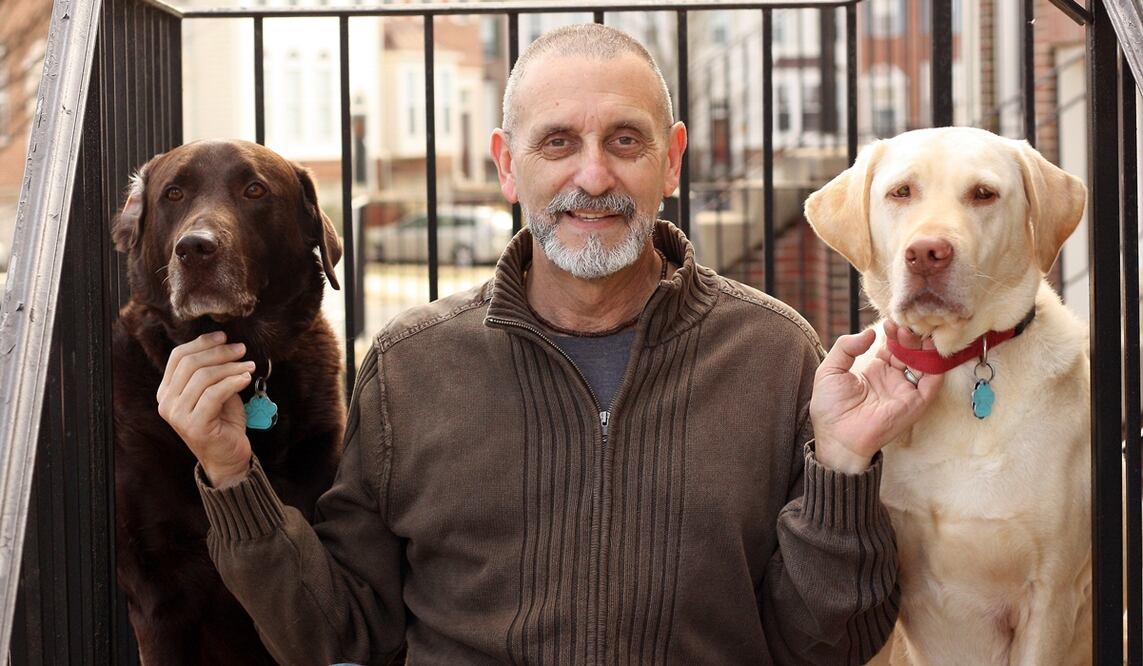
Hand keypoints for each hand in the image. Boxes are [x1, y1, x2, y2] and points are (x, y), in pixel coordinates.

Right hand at [156, 331, 254, 487]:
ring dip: (231, 367)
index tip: (225, 337)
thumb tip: (225, 344)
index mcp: (167, 391)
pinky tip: (247, 379)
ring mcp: (178, 415)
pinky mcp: (195, 425)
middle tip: (242, 350)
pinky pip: (214, 394)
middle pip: (191, 364)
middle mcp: (167, 403)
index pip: (179, 357)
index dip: (202, 343)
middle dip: (220, 352)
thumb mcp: (215, 391)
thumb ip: (213, 371)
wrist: (228, 456)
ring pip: (204, 377)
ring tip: (249, 366)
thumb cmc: (223, 422)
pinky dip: (233, 382)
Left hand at [810, 322, 942, 472]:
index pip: (891, 345)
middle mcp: (893, 378)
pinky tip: (926, 347)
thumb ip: (845, 347)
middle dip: (907, 334)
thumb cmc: (830, 408)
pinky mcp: (915, 402)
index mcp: (875, 370)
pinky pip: (933, 380)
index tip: (888, 321)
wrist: (837, 437)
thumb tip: (869, 332)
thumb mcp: (830, 370)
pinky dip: (934, 363)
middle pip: (909, 350)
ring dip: (920, 344)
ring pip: (923, 361)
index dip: (892, 332)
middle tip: (902, 322)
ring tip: (909, 331)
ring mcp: (905, 390)